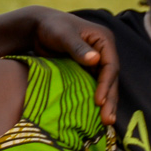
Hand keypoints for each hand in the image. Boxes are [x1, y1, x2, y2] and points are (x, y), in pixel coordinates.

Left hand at [19, 6, 118, 123]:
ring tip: (106, 123)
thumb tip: (96, 59)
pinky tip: (94, 117)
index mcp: (104, 40)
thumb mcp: (64, 35)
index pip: (110, 66)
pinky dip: (95, 101)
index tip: (99, 102)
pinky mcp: (88, 70)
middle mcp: (104, 52)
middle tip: (108, 120)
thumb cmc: (51, 27)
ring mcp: (97, 62)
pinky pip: (94, 87)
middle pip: (111, 79)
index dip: (106, 85)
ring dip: (106, 104)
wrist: (39, 28)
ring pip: (105, 85)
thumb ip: (77, 48)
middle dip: (110, 99)